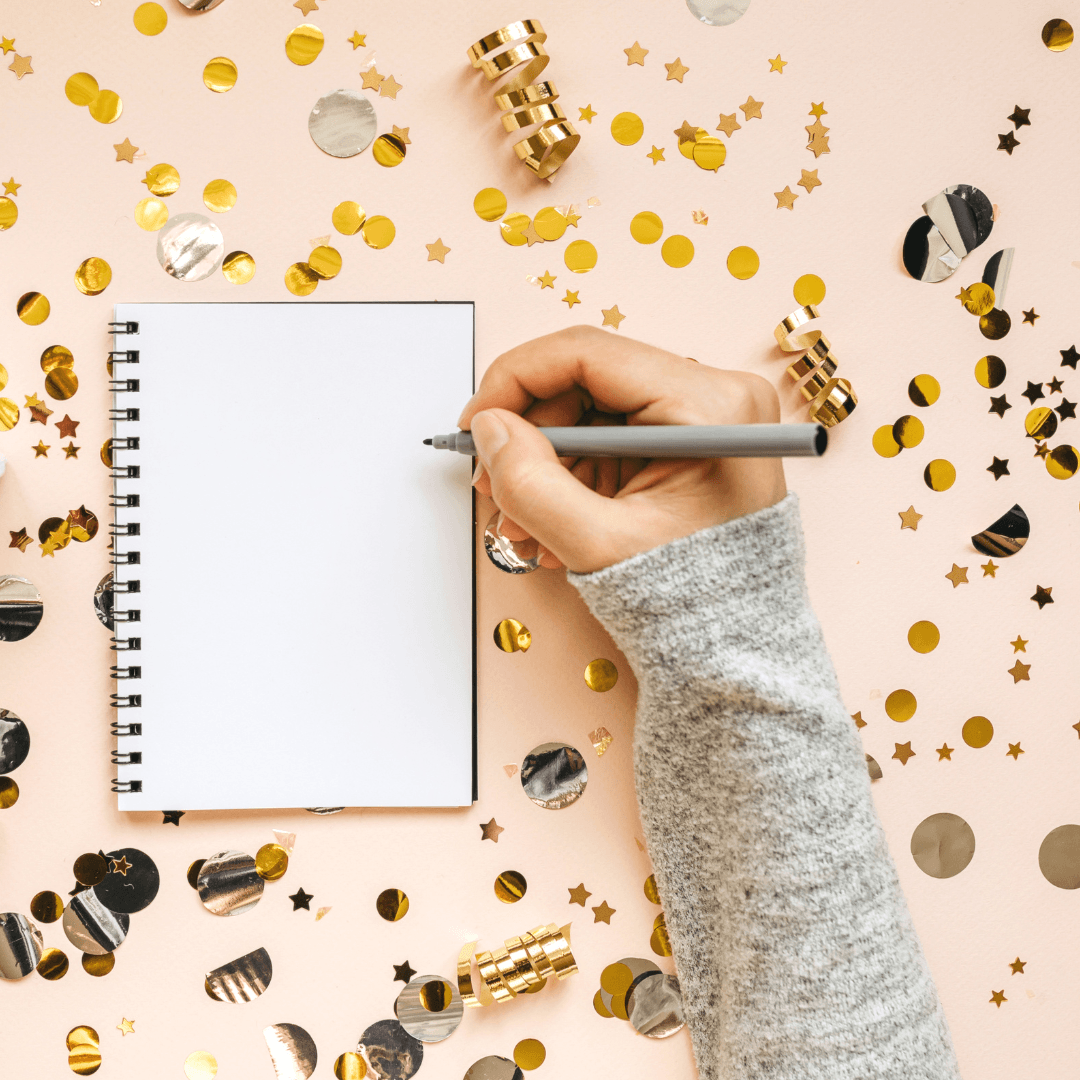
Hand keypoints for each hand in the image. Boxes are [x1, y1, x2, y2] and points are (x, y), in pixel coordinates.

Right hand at [459, 326, 787, 573]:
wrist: (737, 649)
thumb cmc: (693, 603)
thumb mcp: (598, 546)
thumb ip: (532, 483)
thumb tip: (489, 430)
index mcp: (710, 408)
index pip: (588, 353)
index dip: (515, 380)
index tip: (476, 422)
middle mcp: (717, 397)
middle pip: (587, 381)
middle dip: (529, 434)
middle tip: (492, 485)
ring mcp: (707, 418)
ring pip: (593, 411)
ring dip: (546, 462)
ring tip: (521, 523)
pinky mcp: (691, 441)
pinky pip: (613, 437)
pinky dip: (574, 474)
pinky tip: (553, 521)